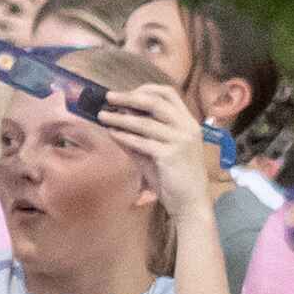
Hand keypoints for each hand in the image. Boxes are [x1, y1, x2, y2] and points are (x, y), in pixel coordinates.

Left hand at [97, 77, 221, 214]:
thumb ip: (141, 136)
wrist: (191, 203)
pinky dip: (125, 136)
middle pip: (155, 101)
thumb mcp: (158, 152)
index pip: (168, 94)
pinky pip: (142, 142)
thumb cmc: (174, 178)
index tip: (126, 94)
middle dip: (129, 97)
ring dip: (120, 118)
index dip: (145, 89)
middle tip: (108, 97)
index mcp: (188, 122)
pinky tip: (113, 134)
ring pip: (145, 122)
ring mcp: (180, 140)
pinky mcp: (171, 155)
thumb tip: (116, 121)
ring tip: (102, 116)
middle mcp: (187, 127)